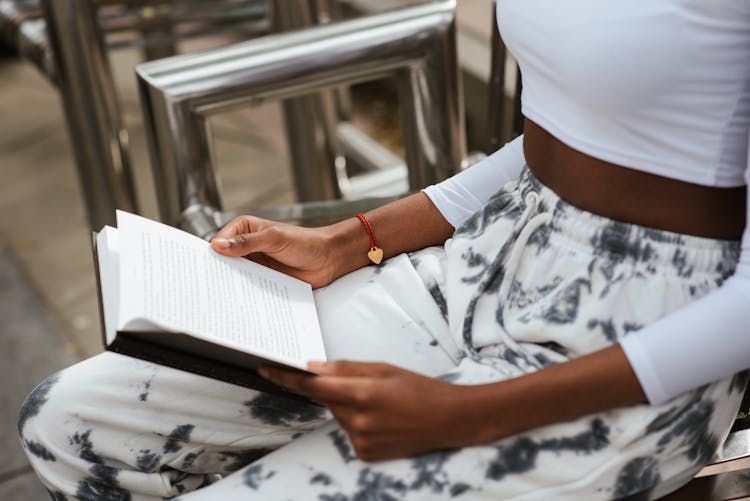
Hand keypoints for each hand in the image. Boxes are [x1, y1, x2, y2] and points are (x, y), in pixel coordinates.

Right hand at [210, 215, 337, 287]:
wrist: (329, 259)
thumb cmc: (306, 242)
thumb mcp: (274, 238)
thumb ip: (248, 242)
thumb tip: (219, 245)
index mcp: (244, 229)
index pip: (218, 241)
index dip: (210, 254)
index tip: (201, 267)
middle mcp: (246, 246)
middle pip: (223, 261)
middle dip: (217, 272)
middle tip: (206, 286)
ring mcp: (254, 263)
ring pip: (234, 276)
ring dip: (230, 285)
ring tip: (219, 297)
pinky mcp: (263, 279)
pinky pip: (248, 287)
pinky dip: (243, 294)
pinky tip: (238, 302)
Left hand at [260, 361, 478, 460]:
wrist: (450, 420)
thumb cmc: (421, 389)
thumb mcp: (384, 369)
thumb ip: (347, 368)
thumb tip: (314, 367)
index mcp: (363, 393)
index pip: (314, 385)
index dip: (287, 377)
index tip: (267, 369)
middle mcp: (358, 420)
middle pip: (327, 399)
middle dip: (334, 389)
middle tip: (362, 385)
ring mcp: (361, 440)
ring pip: (338, 415)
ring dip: (348, 406)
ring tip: (380, 403)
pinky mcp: (365, 454)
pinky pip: (349, 432)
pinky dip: (357, 422)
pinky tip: (382, 418)